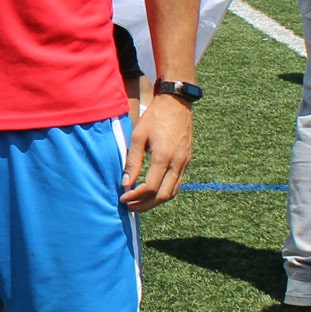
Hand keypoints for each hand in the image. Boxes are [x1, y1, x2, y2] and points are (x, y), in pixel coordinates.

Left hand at [119, 94, 192, 210]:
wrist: (177, 103)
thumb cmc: (154, 117)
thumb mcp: (138, 136)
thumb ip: (132, 161)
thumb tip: (125, 184)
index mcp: (164, 156)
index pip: (150, 187)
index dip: (135, 196)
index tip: (123, 198)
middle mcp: (178, 163)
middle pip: (163, 195)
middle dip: (145, 205)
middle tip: (130, 207)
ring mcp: (185, 163)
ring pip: (173, 192)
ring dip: (156, 201)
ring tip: (139, 203)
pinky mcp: (187, 161)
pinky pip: (178, 183)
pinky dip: (165, 192)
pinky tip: (152, 191)